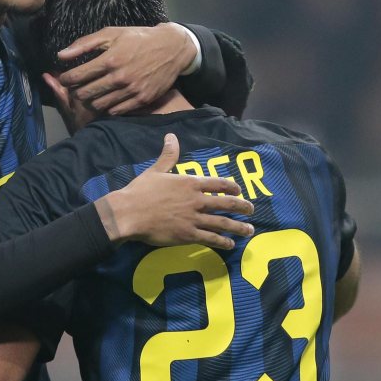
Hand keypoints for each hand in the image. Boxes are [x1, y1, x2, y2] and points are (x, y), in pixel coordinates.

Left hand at [57, 23, 195, 113]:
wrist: (171, 48)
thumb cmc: (137, 39)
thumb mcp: (111, 34)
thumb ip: (84, 44)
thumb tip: (60, 56)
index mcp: (110, 60)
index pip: (77, 76)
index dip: (66, 79)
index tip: (64, 79)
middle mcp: (119, 77)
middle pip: (85, 94)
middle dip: (76, 91)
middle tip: (76, 87)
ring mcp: (131, 90)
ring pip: (99, 105)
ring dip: (91, 101)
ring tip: (91, 93)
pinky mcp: (141, 99)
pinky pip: (116, 111)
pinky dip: (108, 107)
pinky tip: (107, 98)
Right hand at [95, 134, 254, 249]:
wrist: (129, 213)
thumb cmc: (140, 191)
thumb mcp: (156, 170)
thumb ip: (168, 155)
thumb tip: (171, 136)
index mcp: (190, 183)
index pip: (218, 184)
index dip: (232, 187)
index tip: (240, 191)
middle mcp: (196, 201)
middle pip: (226, 204)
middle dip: (242, 207)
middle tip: (251, 210)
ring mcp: (193, 219)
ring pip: (222, 223)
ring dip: (238, 227)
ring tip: (249, 230)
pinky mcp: (187, 235)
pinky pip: (210, 239)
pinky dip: (222, 242)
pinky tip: (230, 244)